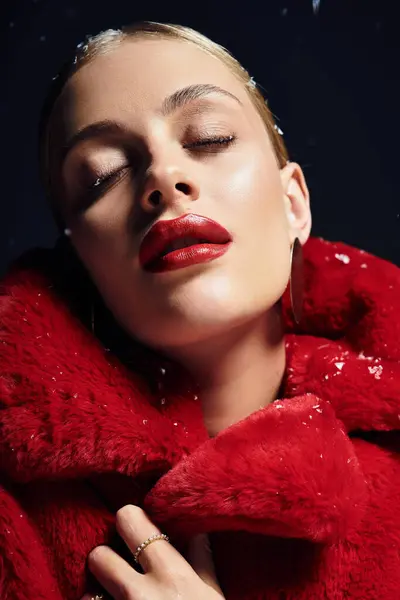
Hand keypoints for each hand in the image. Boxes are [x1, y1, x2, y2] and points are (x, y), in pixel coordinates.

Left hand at [81, 504, 224, 599]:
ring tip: (109, 596)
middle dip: (104, 558)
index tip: (130, 523)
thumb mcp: (213, 597)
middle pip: (99, 555)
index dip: (128, 519)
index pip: (132, 523)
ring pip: (89, 593)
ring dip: (97, 595)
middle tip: (113, 563)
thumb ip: (202, 562)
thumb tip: (198, 529)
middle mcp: (139, 593)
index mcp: (170, 574)